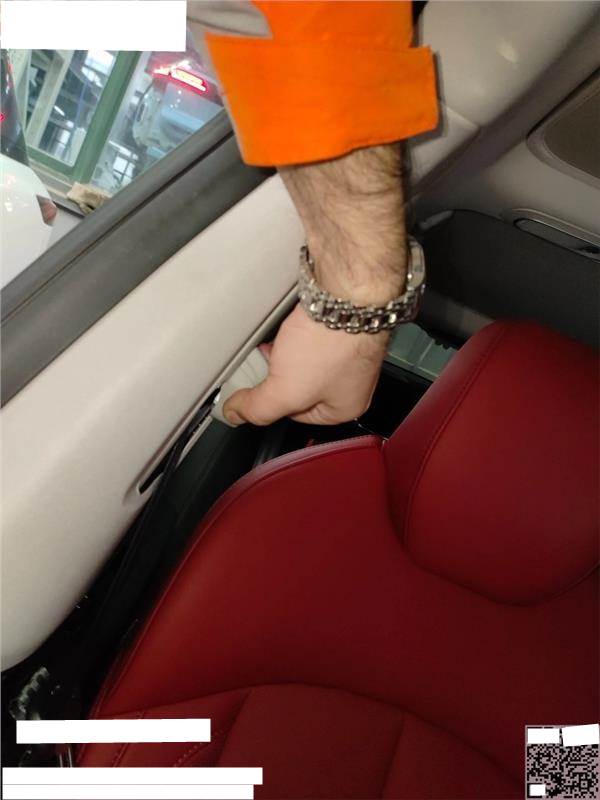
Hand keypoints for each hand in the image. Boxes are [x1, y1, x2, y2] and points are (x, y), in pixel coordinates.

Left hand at [223, 304, 388, 425]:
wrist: (344, 295)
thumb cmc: (330, 343)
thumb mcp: (285, 391)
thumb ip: (258, 408)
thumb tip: (237, 413)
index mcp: (346, 407)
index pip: (298, 416)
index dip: (275, 401)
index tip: (260, 388)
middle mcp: (354, 382)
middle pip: (302, 388)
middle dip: (281, 375)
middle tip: (269, 363)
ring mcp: (351, 352)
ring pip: (307, 362)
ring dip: (288, 354)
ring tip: (277, 343)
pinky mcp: (343, 328)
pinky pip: (313, 339)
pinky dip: (298, 336)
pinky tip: (288, 329)